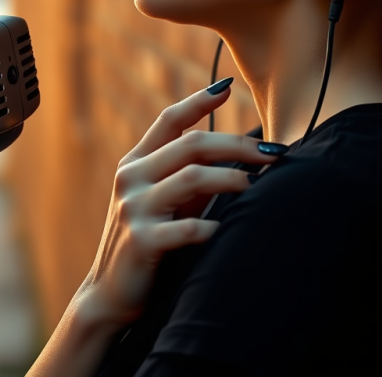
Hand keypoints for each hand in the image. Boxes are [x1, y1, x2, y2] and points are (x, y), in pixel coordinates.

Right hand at [81, 80, 281, 326]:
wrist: (108, 294)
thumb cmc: (150, 239)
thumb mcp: (165, 200)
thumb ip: (191, 175)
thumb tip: (243, 152)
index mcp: (136, 162)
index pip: (169, 120)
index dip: (199, 101)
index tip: (228, 86)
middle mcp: (131, 177)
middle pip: (192, 145)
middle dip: (237, 145)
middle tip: (273, 154)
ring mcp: (134, 208)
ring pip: (193, 177)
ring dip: (232, 179)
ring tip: (257, 186)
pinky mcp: (141, 241)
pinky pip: (186, 228)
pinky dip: (212, 228)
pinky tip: (228, 230)